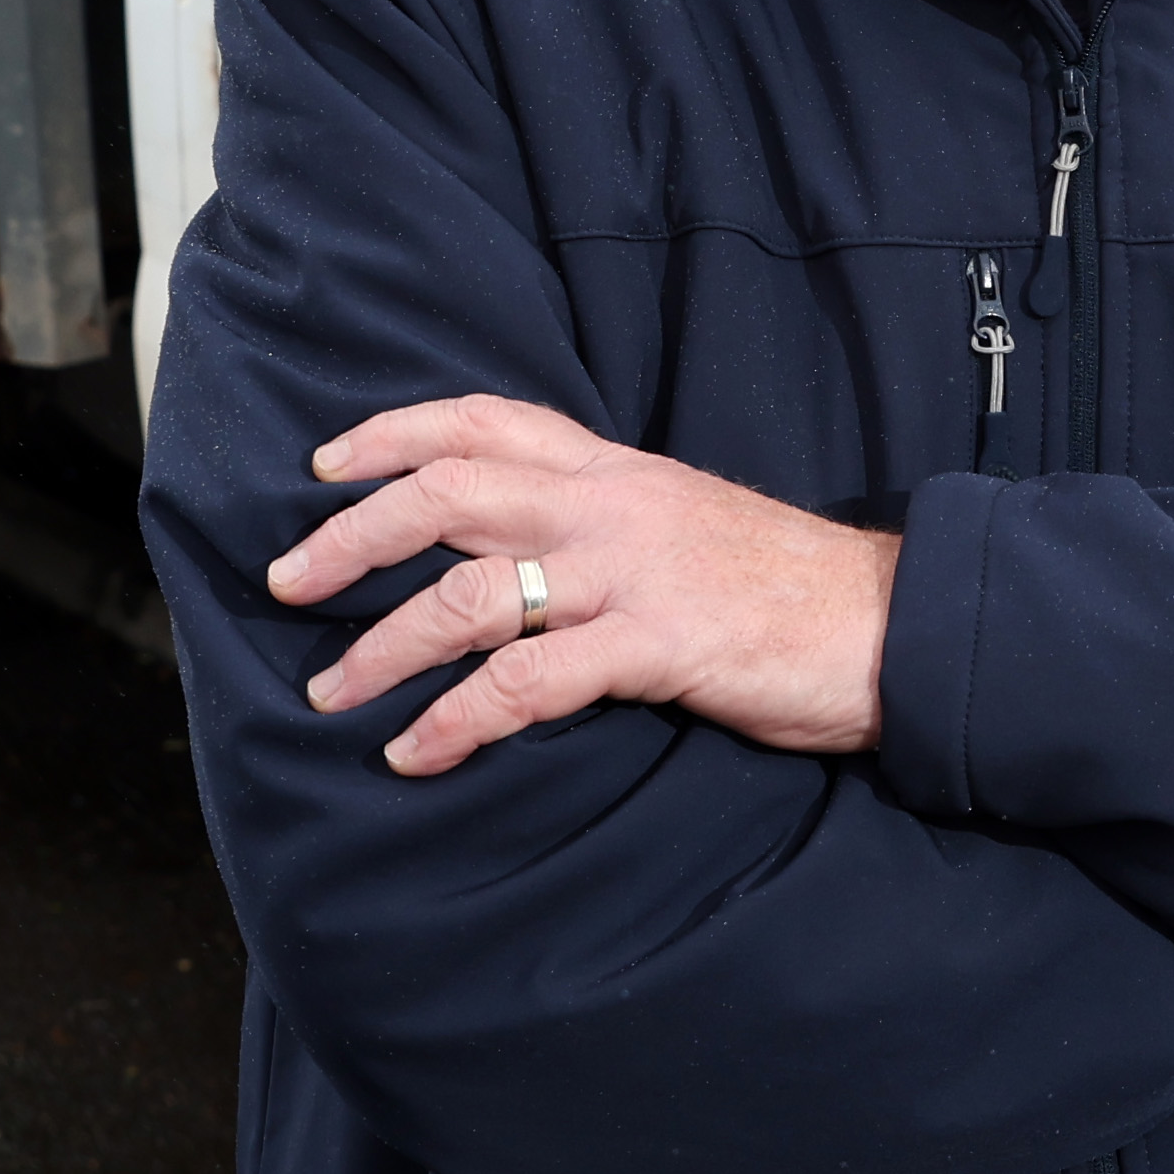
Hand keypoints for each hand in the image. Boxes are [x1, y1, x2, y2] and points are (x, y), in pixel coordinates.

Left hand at [273, 395, 901, 776]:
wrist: (887, 620)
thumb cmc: (782, 584)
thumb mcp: (682, 523)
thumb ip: (603, 521)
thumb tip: (518, 550)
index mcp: (615, 469)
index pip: (485, 420)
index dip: (394, 432)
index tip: (326, 462)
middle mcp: (610, 505)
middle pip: (447, 493)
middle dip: (351, 535)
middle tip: (287, 582)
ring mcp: (630, 573)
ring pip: (468, 592)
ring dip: (381, 645)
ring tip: (331, 689)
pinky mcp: (655, 644)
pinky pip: (526, 682)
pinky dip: (455, 721)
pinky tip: (416, 753)